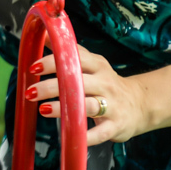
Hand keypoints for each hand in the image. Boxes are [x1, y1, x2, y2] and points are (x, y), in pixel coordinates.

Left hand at [29, 44, 148, 145]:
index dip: (54, 62)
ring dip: (63, 108)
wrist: (141, 104)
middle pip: (78, 82)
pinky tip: (67, 136)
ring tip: (42, 109)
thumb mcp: (92, 63)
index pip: (75, 59)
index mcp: (98, 65)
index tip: (34, 67)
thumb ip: (69, 50)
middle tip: (30, 92)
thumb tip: (44, 33)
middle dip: (51, 87)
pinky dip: (84, 136)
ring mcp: (112, 105)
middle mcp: (106, 83)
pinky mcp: (116, 126)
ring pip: (87, 106)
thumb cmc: (106, 82)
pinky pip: (99, 133)